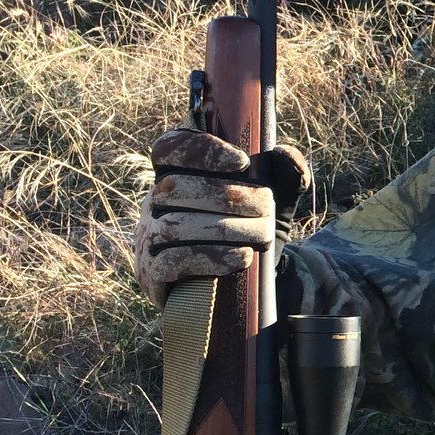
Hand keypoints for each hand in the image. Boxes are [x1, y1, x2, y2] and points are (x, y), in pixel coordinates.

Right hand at [133, 130, 310, 305]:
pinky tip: (242, 257)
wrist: (241, 285)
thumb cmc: (250, 230)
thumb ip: (284, 175)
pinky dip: (211, 257)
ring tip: (260, 233)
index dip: (200, 150)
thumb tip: (283, 153)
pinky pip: (172, 261)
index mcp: (176, 173)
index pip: (169, 148)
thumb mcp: (272, 202)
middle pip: (175, 187)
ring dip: (223, 228)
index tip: (242, 162)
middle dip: (226, 195)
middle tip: (265, 206)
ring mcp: (149, 237)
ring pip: (174, 225)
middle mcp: (155, 202)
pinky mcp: (153, 273)